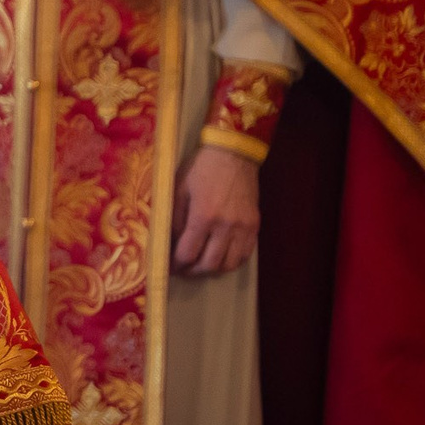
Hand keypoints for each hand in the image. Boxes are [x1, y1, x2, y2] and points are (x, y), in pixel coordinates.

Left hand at [173, 144, 260, 274]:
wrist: (234, 153)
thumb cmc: (201, 168)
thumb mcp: (179, 189)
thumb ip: (175, 219)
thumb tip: (171, 244)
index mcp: (204, 216)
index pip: (188, 253)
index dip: (177, 265)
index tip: (169, 267)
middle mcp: (226, 226)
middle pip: (210, 264)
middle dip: (193, 271)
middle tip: (183, 270)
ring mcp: (244, 227)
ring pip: (230, 264)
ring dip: (213, 270)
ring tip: (200, 265)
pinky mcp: (255, 225)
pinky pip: (245, 254)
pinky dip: (231, 262)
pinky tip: (220, 258)